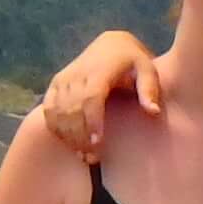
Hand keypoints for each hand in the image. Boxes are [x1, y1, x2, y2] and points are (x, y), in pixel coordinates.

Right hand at [38, 31, 161, 157]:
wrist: (111, 45)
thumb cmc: (133, 62)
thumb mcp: (148, 70)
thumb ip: (149, 90)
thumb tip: (153, 111)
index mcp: (101, 70)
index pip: (92, 97)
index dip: (92, 121)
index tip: (98, 143)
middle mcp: (78, 74)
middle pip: (72, 109)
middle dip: (80, 136)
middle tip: (93, 158)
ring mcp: (64, 78)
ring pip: (58, 111)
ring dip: (67, 136)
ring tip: (82, 155)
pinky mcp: (55, 84)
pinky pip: (49, 109)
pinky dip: (56, 128)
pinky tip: (69, 143)